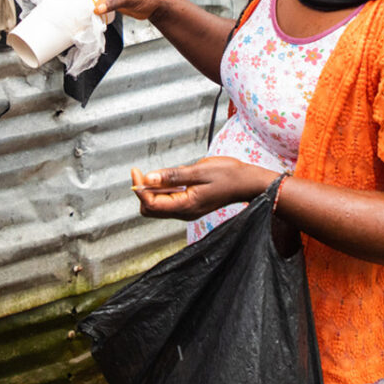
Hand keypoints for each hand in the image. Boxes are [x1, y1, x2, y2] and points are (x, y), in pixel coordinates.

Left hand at [130, 157, 275, 220]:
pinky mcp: (190, 205)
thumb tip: (149, 178)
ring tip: (157, 173)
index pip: (151, 203)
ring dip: (152, 190)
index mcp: (185, 206)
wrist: (246, 182)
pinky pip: (169, 201)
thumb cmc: (227, 175)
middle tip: (142, 172)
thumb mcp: (199, 171)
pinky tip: (169, 178)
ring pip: (158, 206)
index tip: (136, 171)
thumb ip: (172, 176)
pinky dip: (163, 190)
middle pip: (151, 209)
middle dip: (143, 191)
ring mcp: (187, 210)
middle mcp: (184, 212)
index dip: (140, 188)